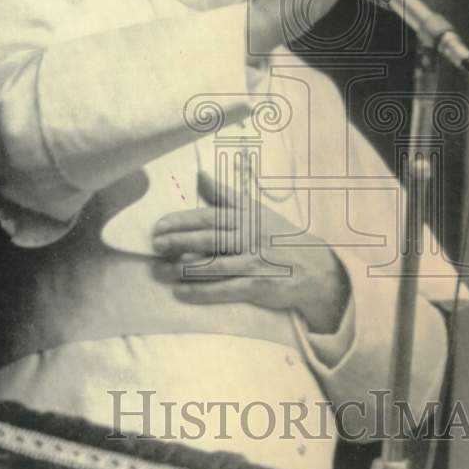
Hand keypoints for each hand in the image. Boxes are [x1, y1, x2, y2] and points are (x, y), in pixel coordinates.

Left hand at [151, 172, 350, 333]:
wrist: (313, 266)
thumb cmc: (278, 235)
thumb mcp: (255, 210)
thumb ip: (225, 195)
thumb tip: (200, 176)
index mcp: (246, 217)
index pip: (209, 216)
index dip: (182, 221)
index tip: (159, 226)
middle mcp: (249, 237)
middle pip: (208, 239)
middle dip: (178, 242)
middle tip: (155, 245)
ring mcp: (254, 262)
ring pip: (213, 266)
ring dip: (183, 269)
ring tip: (159, 271)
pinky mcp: (257, 285)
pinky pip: (224, 289)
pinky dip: (201, 292)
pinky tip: (181, 292)